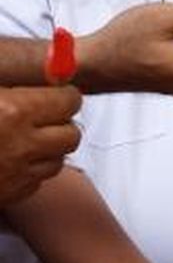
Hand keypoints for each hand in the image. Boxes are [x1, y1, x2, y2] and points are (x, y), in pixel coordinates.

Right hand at [0, 86, 81, 206]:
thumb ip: (18, 86)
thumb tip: (55, 68)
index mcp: (14, 112)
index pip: (69, 101)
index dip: (64, 96)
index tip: (59, 94)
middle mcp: (22, 145)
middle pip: (72, 134)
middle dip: (62, 124)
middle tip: (44, 118)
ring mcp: (17, 174)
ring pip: (59, 160)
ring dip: (49, 149)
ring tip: (25, 140)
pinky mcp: (11, 195)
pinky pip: (38, 181)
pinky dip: (31, 171)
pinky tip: (12, 160)